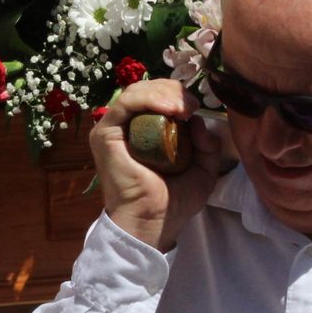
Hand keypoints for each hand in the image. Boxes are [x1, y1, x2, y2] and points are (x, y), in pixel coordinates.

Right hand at [91, 80, 225, 251]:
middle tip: (192, 105)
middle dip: (173, 90)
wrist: (154, 222)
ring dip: (164, 92)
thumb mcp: (203, 169)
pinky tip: (170, 108)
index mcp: (145, 132)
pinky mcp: (105, 133)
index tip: (196, 107)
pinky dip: (149, 98)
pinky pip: (125, 103)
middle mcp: (127, 127)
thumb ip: (206, 145)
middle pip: (148, 90)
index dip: (178, 95)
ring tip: (183, 107)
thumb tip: (198, 121)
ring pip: (137, 92)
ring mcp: (113, 129)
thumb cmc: (173, 202)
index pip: (158, 98)